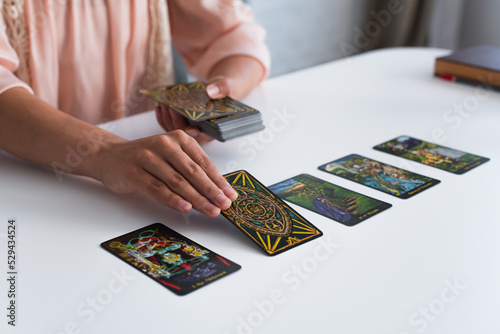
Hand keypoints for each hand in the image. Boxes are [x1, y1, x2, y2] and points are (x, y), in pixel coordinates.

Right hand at [95, 130, 236, 216]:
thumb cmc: (146, 159)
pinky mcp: (134, 172)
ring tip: (210, 210)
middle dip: (211, 191)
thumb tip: (217, 192)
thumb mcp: (171, 158)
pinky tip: (185, 207)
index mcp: (179, 139)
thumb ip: (191, 171)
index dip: (219, 181)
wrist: (109, 156)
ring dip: (196, 198)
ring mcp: (148, 157)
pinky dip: (172, 199)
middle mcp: (165, 145)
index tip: (231, 196)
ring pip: (177, 181)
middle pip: (193, 172)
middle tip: (224, 205)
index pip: (204, 162)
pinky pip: (157, 188)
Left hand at [156, 55, 264, 140]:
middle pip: (186, 134)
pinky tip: (160, 108)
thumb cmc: (223, 90)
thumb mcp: (227, 86)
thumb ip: (222, 88)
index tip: (190, 129)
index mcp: (216, 127)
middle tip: (171, 108)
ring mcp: (189, 128)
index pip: (206, 136)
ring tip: (164, 105)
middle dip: (177, 122)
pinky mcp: (180, 124)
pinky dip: (163, 118)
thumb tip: (211, 91)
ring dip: (168, 119)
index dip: (197, 134)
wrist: (217, 88)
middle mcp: (202, 131)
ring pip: (175, 131)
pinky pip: (169, 125)